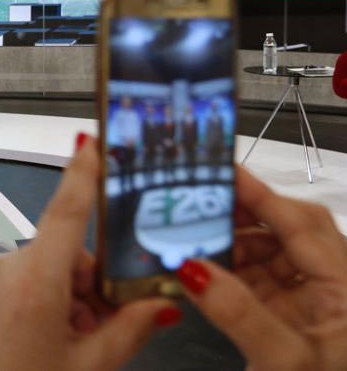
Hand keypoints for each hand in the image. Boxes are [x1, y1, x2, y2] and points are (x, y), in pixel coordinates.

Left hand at [0, 134, 176, 370]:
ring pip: (40, 267)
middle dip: (88, 282)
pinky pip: (15, 279)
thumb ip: (127, 330)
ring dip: (64, 295)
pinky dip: (38, 298)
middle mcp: (2, 273)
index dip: (82, 173)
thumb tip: (160, 305)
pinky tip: (47, 336)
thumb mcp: (86, 368)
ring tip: (72, 342)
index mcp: (33, 286)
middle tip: (104, 321)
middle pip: (61, 252)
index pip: (65, 214)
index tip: (93, 141)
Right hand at [177, 166, 346, 370]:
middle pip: (289, 231)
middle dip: (241, 216)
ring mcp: (318, 306)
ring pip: (275, 255)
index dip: (258, 193)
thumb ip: (237, 311)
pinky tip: (205, 275)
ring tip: (194, 242)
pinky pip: (264, 282)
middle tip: (197, 206)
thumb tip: (191, 267)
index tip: (219, 172)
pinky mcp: (299, 323)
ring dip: (234, 245)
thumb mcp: (283, 360)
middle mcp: (337, 288)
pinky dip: (233, 273)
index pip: (300, 223)